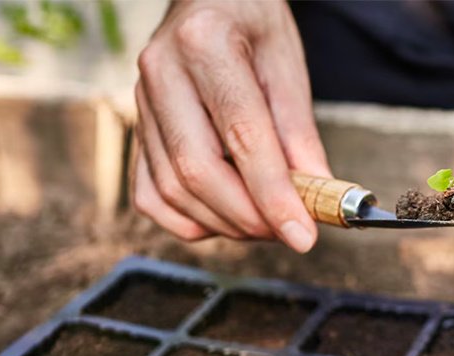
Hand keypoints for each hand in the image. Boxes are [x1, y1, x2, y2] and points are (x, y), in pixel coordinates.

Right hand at [132, 0, 329, 250]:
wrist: (209, 0)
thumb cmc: (252, 25)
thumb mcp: (288, 66)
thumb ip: (300, 134)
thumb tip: (318, 197)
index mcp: (206, 43)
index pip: (242, 135)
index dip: (274, 195)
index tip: (304, 234)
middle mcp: (162, 71)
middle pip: (197, 170)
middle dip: (247, 217)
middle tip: (287, 231)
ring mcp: (139, 102)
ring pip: (171, 190)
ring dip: (223, 223)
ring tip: (264, 224)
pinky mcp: (135, 128)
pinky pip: (149, 194)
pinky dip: (188, 220)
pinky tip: (224, 217)